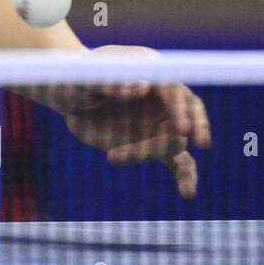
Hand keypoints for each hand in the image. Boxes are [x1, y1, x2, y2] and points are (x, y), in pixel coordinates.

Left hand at [18, 45, 212, 198]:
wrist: (67, 93)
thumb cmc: (77, 77)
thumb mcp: (87, 78)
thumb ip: (112, 82)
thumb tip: (142, 87)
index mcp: (150, 72)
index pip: (174, 90)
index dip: (180, 108)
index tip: (181, 128)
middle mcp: (162, 98)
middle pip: (186, 114)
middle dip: (195, 126)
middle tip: (196, 141)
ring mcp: (159, 122)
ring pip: (177, 141)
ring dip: (166, 157)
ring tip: (146, 171)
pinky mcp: (151, 143)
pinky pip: (175, 160)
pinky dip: (183, 175)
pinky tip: (188, 192)